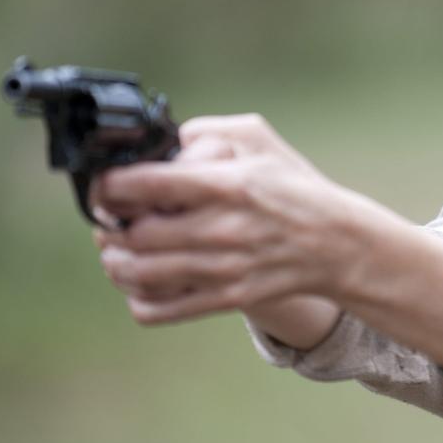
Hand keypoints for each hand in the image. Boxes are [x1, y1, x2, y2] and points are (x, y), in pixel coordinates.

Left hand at [92, 113, 365, 331]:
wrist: (336, 243)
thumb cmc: (293, 188)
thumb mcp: (259, 142)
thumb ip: (207, 132)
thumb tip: (163, 144)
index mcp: (229, 184)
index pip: (148, 184)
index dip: (111, 185)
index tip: (106, 185)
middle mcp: (223, 229)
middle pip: (135, 235)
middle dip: (110, 226)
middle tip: (111, 219)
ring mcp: (224, 269)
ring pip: (139, 274)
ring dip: (116, 262)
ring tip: (118, 250)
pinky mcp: (226, 299)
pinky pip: (158, 310)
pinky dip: (136, 298)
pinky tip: (142, 281)